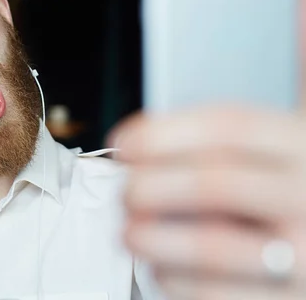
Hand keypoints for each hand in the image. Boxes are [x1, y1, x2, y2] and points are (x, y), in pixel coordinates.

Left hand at [107, 105, 305, 299]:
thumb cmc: (272, 192)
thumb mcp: (263, 153)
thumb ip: (212, 147)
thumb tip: (136, 153)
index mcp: (299, 146)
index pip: (230, 128)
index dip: (163, 134)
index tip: (123, 143)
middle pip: (215, 185)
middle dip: (150, 186)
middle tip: (126, 191)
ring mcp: (303, 255)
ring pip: (212, 246)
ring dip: (151, 238)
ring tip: (130, 232)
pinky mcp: (287, 299)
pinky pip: (213, 293)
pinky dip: (171, 277)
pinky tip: (159, 265)